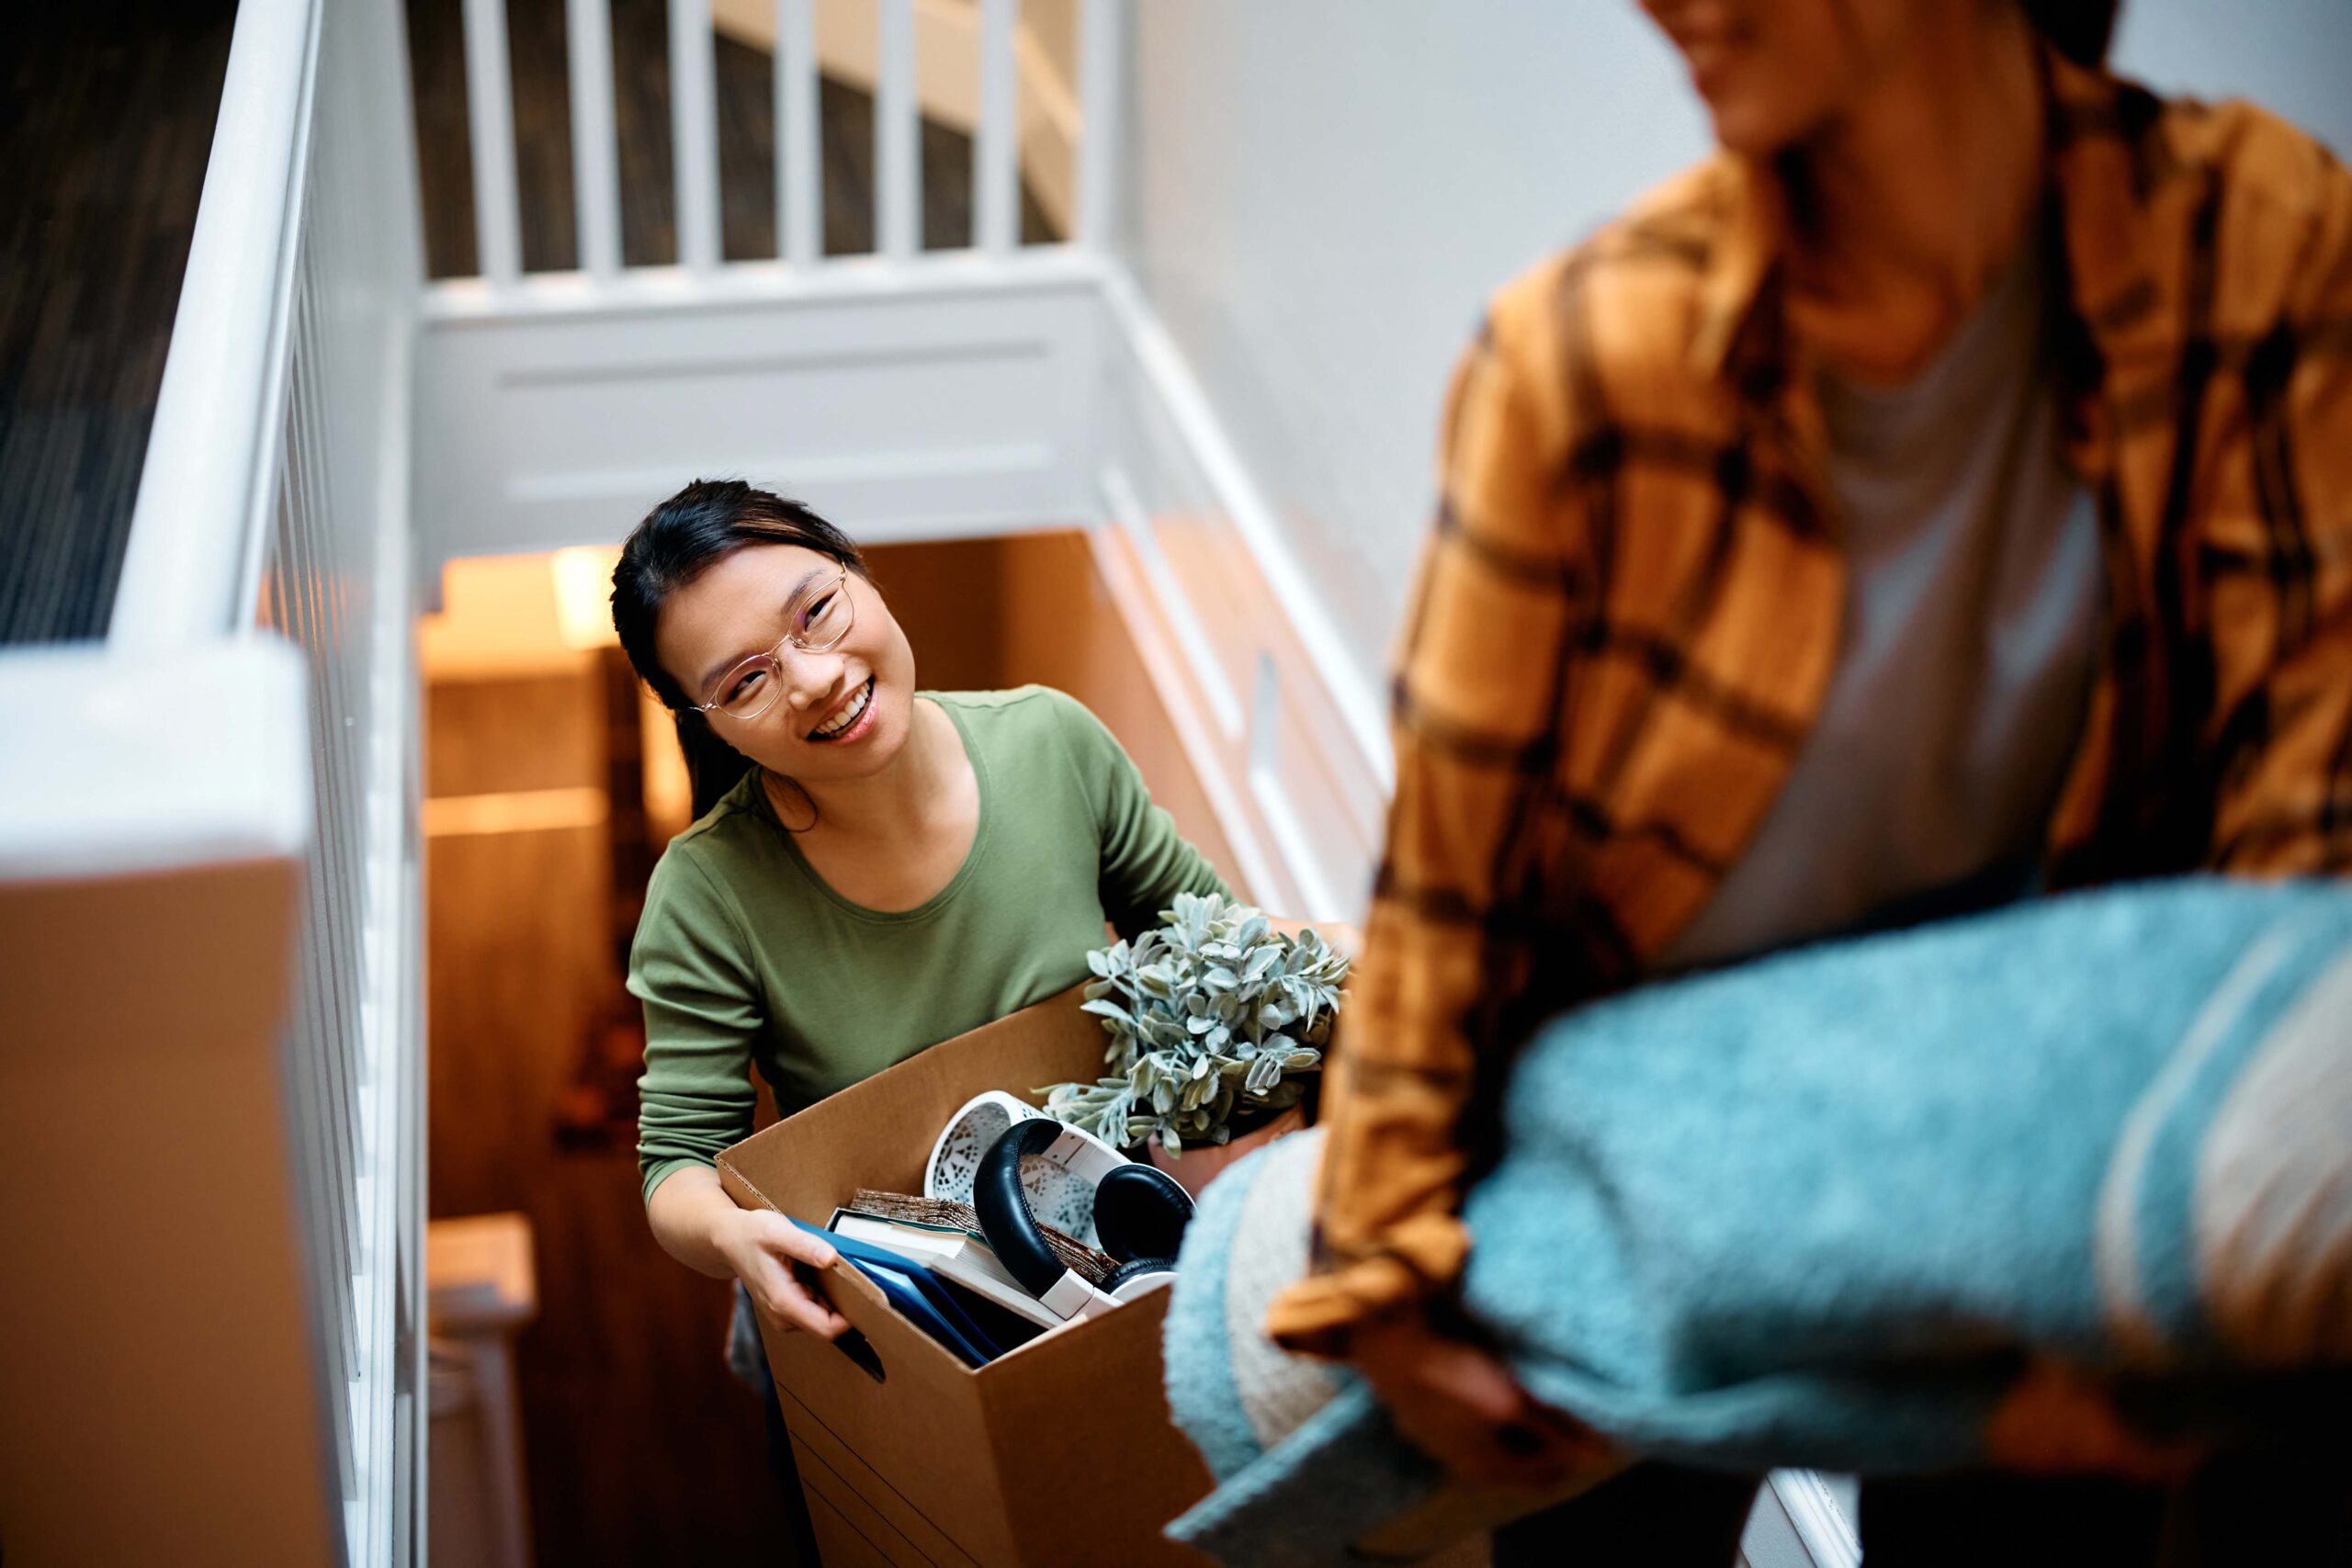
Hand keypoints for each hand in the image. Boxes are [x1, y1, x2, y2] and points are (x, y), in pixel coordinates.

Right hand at [717, 1208, 850, 1339]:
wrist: (728, 1240)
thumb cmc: (751, 1234)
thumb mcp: (778, 1231)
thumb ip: (805, 1246)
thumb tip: (831, 1258)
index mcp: (783, 1302)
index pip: (828, 1329)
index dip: (851, 1316)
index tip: (866, 1294)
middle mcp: (783, 1317)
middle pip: (829, 1325)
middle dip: (845, 1305)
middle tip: (852, 1274)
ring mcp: (784, 1316)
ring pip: (824, 1318)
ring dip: (835, 1299)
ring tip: (833, 1270)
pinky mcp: (787, 1310)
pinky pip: (816, 1310)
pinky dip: (825, 1295)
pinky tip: (820, 1274)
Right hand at [1352, 1308, 1606, 1489]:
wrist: (1390, 1349)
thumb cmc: (1454, 1378)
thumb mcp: (1512, 1402)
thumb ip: (1554, 1429)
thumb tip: (1599, 1456)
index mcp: (1487, 1467)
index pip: (1543, 1475)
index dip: (1571, 1454)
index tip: (1589, 1426)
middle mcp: (1464, 1462)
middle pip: (1519, 1459)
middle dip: (1544, 1438)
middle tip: (1564, 1405)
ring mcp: (1442, 1441)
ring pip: (1495, 1440)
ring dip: (1517, 1423)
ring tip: (1533, 1390)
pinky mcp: (1427, 1416)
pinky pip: (1473, 1422)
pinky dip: (1491, 1410)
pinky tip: (1493, 1381)